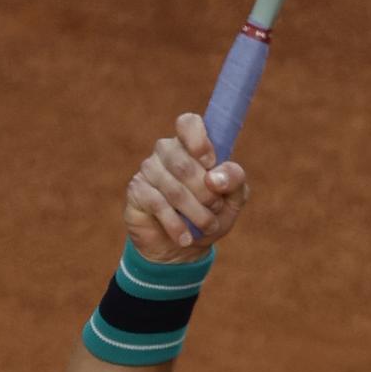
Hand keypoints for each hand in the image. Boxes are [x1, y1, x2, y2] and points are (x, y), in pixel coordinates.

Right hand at [125, 113, 248, 262]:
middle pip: (184, 163)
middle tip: (216, 208)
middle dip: (206, 193)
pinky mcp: (136, 191)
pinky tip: (186, 238)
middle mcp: (167, 151)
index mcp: (192, 145)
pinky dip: (176, 225)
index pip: (188, 123)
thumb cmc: (211, 214)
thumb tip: (216, 178)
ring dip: (196, 212)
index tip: (210, 162)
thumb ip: (234, 180)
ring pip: (173, 188)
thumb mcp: (233, 199)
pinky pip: (158, 204)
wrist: (184, 248)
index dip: (199, 141)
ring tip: (207, 226)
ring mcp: (149, 169)